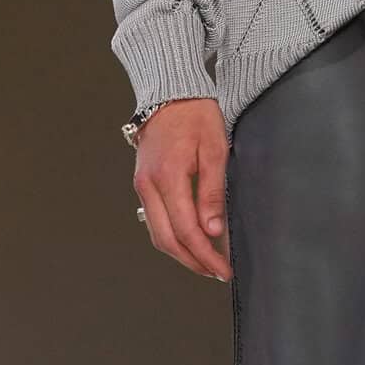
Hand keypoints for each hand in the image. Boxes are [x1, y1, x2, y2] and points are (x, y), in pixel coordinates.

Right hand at [132, 97, 231, 281]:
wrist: (170, 93)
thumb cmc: (195, 115)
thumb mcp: (214, 150)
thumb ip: (212, 192)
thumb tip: (213, 230)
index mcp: (167, 177)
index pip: (186, 230)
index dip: (205, 255)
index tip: (223, 268)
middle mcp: (148, 186)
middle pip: (166, 240)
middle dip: (193, 261)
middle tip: (217, 272)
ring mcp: (142, 185)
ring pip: (158, 233)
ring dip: (181, 252)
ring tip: (206, 261)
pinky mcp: (143, 184)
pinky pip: (155, 219)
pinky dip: (172, 236)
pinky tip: (191, 240)